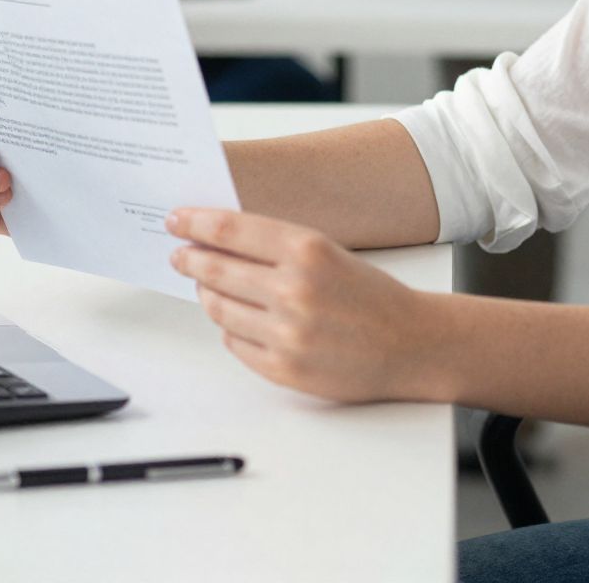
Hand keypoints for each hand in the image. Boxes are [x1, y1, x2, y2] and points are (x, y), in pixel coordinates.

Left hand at [168, 208, 446, 404]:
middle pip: (215, 269)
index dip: (196, 223)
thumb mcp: (330, 253)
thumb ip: (278, 246)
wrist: (411, 345)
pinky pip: (234, 343)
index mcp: (309, 251)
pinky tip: (241, 319)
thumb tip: (218, 240)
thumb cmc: (372, 297)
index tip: (176, 219)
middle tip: (180, 254)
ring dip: (208, 295)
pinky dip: (232, 328)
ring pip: (218, 309)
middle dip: (190, 259)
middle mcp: (294, 290)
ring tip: (210, 287)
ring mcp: (286, 334)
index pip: (231, 231)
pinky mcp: (283, 369)